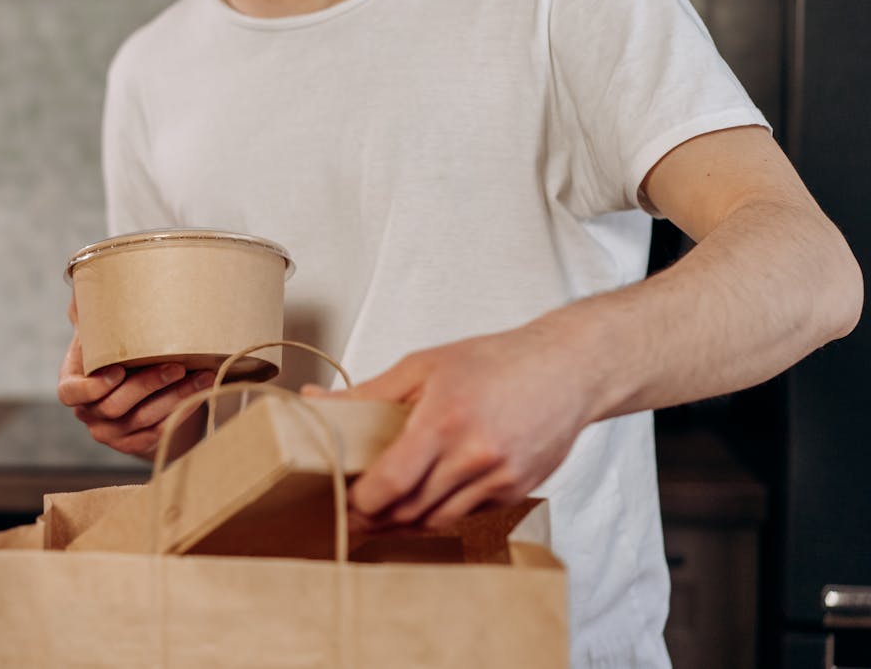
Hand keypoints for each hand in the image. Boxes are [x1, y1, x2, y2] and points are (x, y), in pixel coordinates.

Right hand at [57, 298, 213, 458]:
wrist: (138, 377)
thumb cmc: (117, 345)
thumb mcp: (103, 326)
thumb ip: (93, 307)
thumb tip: (88, 279)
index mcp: (73, 383)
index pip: (71, 394)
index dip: (93, 387)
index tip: (119, 369)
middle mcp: (89, 413)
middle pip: (114, 406)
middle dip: (148, 385)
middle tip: (177, 365)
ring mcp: (111, 432)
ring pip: (142, 421)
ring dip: (174, 398)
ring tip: (202, 376)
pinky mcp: (135, 443)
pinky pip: (158, 434)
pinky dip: (181, 414)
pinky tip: (202, 393)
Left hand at [305, 324, 594, 529]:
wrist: (568, 368)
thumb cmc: (494, 360)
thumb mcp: (423, 366)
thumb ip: (367, 393)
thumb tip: (314, 401)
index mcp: (444, 420)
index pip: (392, 482)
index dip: (360, 502)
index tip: (339, 501)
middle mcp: (475, 455)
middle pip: (410, 510)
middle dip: (374, 518)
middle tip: (348, 514)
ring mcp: (500, 477)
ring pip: (437, 520)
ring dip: (402, 522)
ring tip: (377, 513)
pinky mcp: (516, 490)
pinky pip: (466, 514)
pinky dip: (438, 512)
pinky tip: (422, 500)